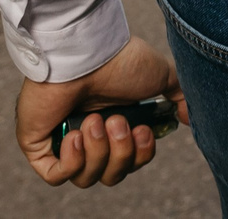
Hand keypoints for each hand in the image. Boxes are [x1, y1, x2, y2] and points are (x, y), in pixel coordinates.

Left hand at [15, 35, 185, 188]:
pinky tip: (76, 134)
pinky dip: (71, 161)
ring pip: (85, 178)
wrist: (88, 51)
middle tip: (117, 121)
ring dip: (97, 152)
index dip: (139, 155)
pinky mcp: (38, 144)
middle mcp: (90, 136)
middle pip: (111, 175)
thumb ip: (178, 97)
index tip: (141, 131)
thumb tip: (189, 118)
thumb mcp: (160, 77)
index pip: (129, 162)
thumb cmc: (121, 60)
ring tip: (94, 120)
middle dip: (119, 154)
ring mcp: (62, 141)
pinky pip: (56, 175)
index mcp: (115, 124)